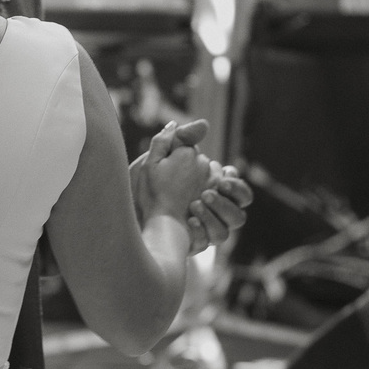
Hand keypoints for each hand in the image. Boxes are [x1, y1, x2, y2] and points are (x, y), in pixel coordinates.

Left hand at [129, 118, 252, 252]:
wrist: (128, 215)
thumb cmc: (145, 186)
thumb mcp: (160, 158)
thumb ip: (180, 139)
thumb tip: (203, 124)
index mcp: (212, 191)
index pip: (237, 190)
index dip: (235, 184)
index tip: (222, 177)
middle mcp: (213, 214)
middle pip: (239, 213)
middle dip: (230, 201)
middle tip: (210, 192)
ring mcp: (204, 232)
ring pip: (227, 231)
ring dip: (216, 215)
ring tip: (195, 204)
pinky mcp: (194, 245)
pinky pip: (208, 242)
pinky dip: (201, 230)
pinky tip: (188, 221)